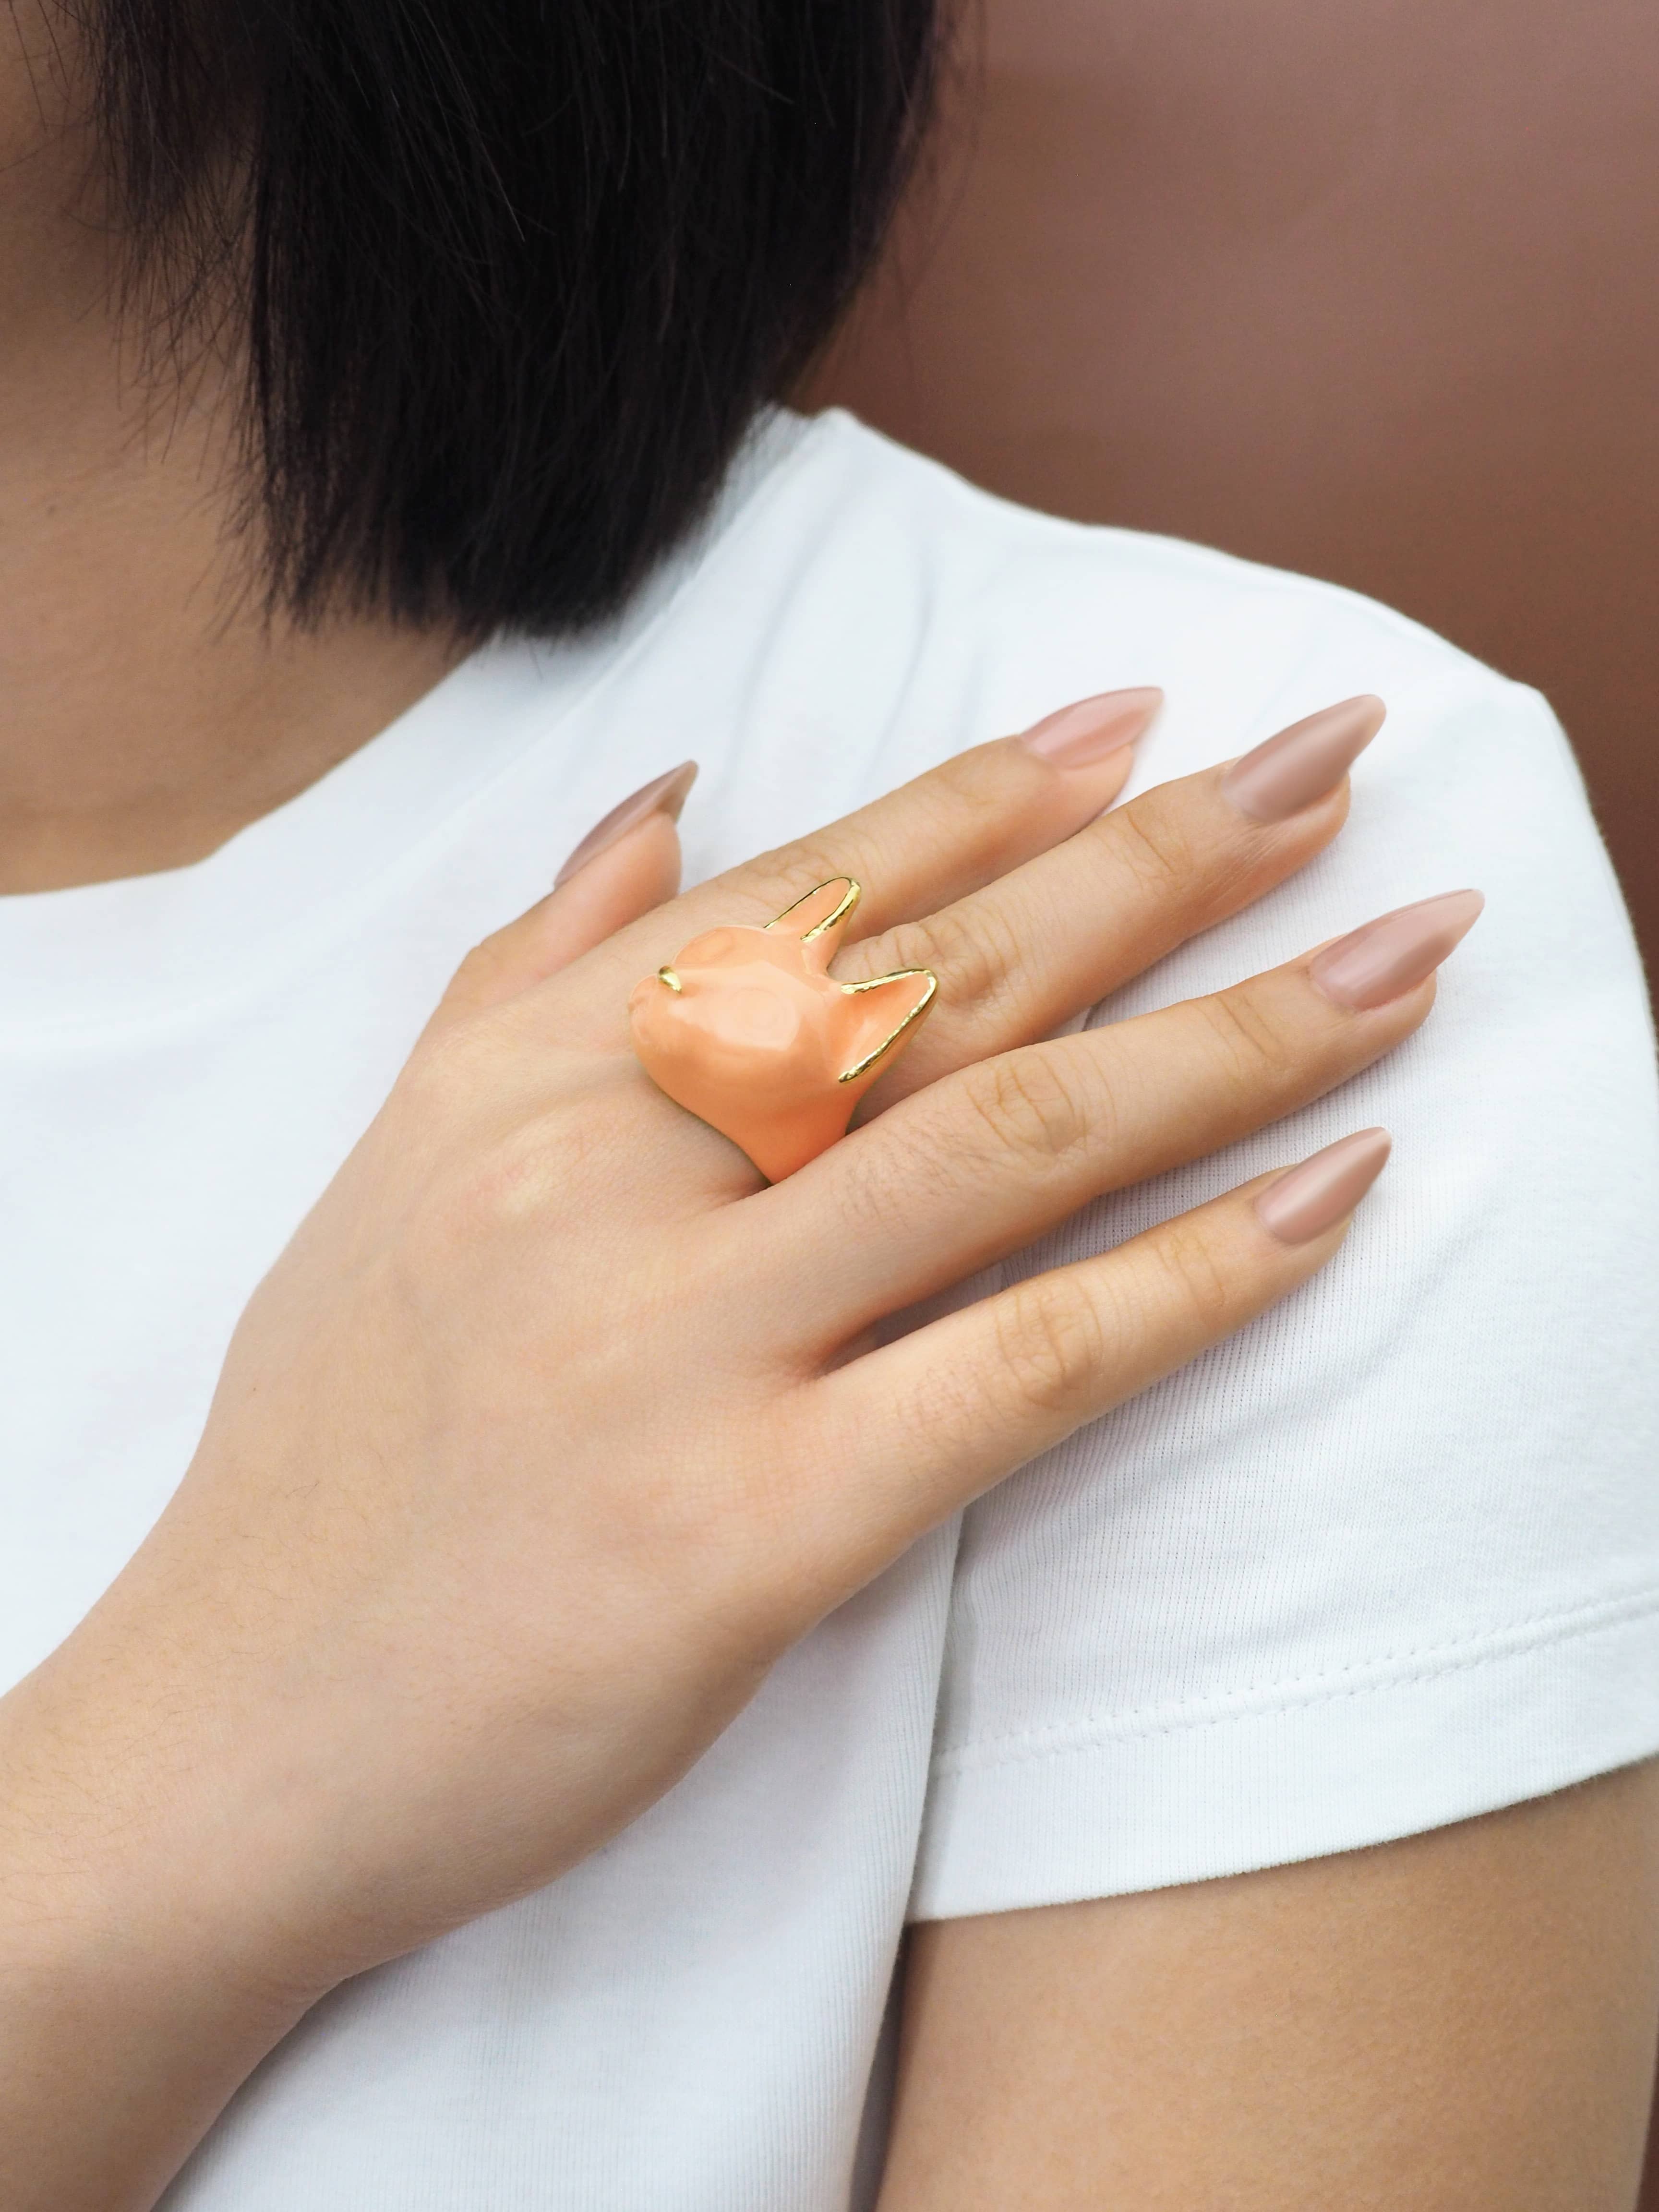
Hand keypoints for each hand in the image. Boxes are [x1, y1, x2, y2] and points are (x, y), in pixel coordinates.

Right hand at [0, 693, 1479, 2207]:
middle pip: (940, 980)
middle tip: (1336, 769)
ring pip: (1005, 1138)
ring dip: (1235, 1036)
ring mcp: (677, 1348)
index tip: (1152, 721)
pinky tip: (1332, 1196)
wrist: (238, 1729)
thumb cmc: (328, 1451)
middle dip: (1164, 860)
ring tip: (1400, 956)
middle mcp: (603, 1174)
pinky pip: (1018, 1368)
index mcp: (527, 1076)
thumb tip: (665, 797)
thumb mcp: (395, 1162)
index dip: (995, 792)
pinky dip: (1194, 1277)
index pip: (807, 890)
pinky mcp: (748, 1530)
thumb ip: (527, 963)